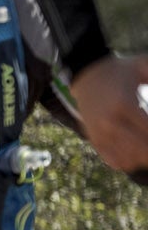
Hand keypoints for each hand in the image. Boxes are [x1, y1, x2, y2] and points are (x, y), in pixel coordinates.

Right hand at [70, 53, 147, 176]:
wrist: (87, 75)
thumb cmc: (120, 70)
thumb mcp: (142, 66)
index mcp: (124, 105)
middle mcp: (109, 122)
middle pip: (140, 149)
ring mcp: (100, 132)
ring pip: (127, 158)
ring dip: (142, 157)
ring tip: (146, 149)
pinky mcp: (94, 138)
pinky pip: (112, 160)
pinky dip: (127, 162)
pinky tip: (135, 156)